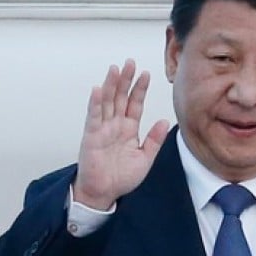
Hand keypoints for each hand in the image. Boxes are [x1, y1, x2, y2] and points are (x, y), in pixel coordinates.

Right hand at [73, 59, 169, 209]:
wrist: (105, 192)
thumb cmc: (122, 176)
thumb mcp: (145, 158)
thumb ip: (154, 140)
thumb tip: (164, 121)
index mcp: (129, 129)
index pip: (135, 104)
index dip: (140, 89)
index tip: (146, 74)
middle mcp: (115, 125)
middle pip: (120, 97)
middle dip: (125, 80)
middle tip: (130, 63)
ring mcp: (102, 129)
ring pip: (107, 102)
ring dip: (110, 85)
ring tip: (115, 69)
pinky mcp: (91, 136)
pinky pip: (94, 117)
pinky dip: (96, 103)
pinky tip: (99, 89)